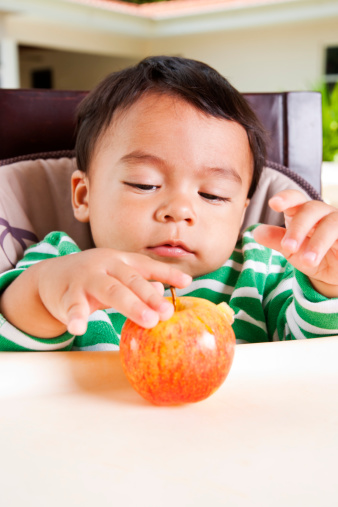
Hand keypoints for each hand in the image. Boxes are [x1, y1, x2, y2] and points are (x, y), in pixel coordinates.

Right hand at [36, 248, 191, 335]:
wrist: (50, 277)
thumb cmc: (93, 279)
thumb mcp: (117, 278)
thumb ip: (138, 284)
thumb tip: (161, 291)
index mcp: (120, 260)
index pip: (146, 266)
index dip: (166, 273)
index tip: (187, 282)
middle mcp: (105, 265)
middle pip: (131, 280)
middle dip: (151, 296)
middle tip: (167, 313)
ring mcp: (85, 278)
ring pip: (109, 290)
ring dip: (130, 305)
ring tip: (147, 321)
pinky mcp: (66, 294)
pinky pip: (72, 306)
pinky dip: (76, 317)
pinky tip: (79, 328)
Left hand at [253, 189, 337, 297]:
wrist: (334, 273)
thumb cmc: (310, 255)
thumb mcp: (291, 250)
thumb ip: (275, 240)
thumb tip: (256, 232)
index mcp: (302, 211)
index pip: (295, 198)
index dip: (286, 198)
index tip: (274, 204)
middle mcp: (322, 212)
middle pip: (310, 209)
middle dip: (297, 228)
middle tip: (287, 247)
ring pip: (331, 224)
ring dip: (318, 242)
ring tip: (307, 261)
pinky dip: (334, 244)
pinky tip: (326, 256)